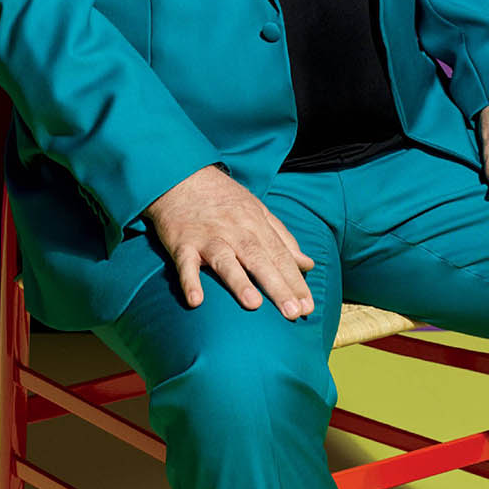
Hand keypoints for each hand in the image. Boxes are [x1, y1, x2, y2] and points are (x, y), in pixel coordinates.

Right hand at [142, 165, 316, 317]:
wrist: (180, 176)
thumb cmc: (223, 198)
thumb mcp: (258, 210)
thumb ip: (283, 238)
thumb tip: (308, 264)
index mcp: (256, 223)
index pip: (280, 255)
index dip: (295, 281)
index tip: (308, 307)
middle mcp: (234, 230)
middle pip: (259, 259)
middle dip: (277, 286)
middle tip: (293, 312)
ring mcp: (207, 237)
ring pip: (225, 260)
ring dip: (239, 282)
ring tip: (253, 305)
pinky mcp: (181, 243)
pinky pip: (185, 264)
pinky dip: (189, 281)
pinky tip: (195, 300)